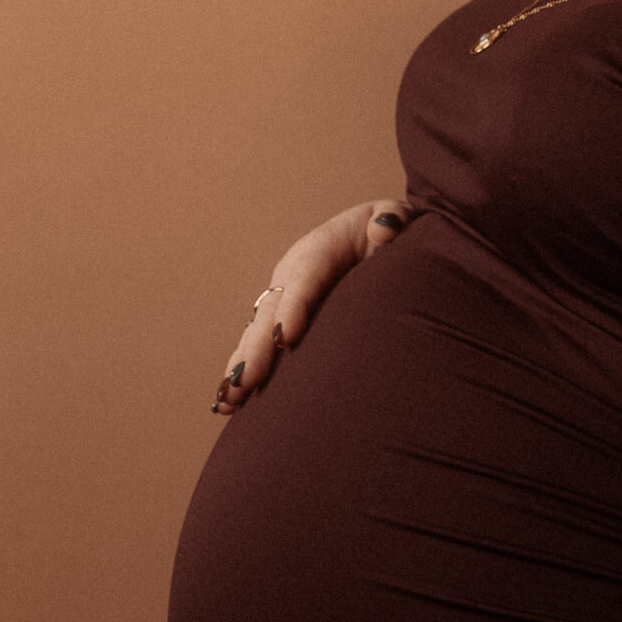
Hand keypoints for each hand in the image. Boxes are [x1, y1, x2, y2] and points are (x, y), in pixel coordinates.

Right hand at [215, 198, 415, 412]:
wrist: (372, 236)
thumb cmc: (385, 229)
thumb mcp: (392, 216)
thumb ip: (391, 219)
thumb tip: (384, 231)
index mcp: (318, 250)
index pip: (304, 279)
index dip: (293, 307)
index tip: (285, 338)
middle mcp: (291, 275)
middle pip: (271, 312)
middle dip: (257, 349)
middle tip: (247, 382)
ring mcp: (282, 298)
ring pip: (256, 333)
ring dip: (242, 367)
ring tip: (229, 401)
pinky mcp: (280, 319)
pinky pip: (257, 345)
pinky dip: (242, 371)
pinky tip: (229, 404)